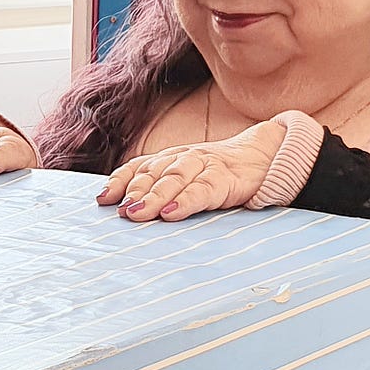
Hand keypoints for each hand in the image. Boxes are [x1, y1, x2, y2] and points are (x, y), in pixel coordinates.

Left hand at [97, 127, 284, 222]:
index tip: (102, 200)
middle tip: (119, 212)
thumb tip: (129, 212)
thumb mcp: (189, 177)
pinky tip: (172, 213)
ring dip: (153, 196)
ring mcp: (205, 166)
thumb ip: (163, 189)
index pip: (140, 166)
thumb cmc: (221, 172)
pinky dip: (186, 201)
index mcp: (172, 158)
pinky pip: (203, 189)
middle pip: (153, 173)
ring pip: (174, 179)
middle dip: (133, 192)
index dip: (120, 181)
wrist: (266, 155)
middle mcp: (184, 158)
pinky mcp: (226, 178)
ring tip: (137, 213)